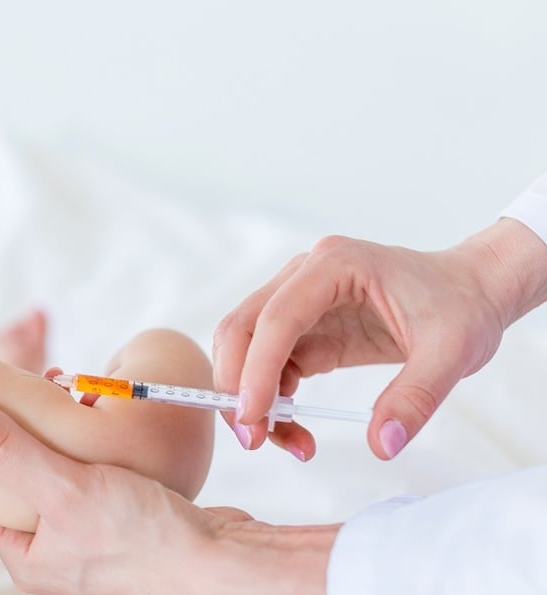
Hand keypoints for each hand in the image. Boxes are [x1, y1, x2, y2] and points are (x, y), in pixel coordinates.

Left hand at [0, 396, 336, 593]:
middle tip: (38, 386)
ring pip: (63, 475)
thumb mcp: (63, 486)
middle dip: (30, 432)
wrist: (227, 563)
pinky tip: (106, 420)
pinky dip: (98, 449)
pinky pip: (98, 478)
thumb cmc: (145, 535)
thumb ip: (3, 448)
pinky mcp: (129, 524)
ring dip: (65, 435)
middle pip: (26, 480)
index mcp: (29, 560)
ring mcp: (95, 542)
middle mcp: (58, 556)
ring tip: (69, 392)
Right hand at [213, 219, 546, 460]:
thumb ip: (415, 398)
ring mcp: (301, 299)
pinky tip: (295, 428)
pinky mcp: (306, 326)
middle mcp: (306, 275)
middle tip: (251, 438)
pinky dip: (272, 400)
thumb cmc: (462, 306)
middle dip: (237, 384)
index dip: (257, 369)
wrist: (473, 291)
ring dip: (251, 397)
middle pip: (243, 328)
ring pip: (247, 348)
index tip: (253, 419)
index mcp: (336, 265)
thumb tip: (382, 445)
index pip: (277, 318)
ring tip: (283, 442)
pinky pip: (271, 364)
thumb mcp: (453, 354)